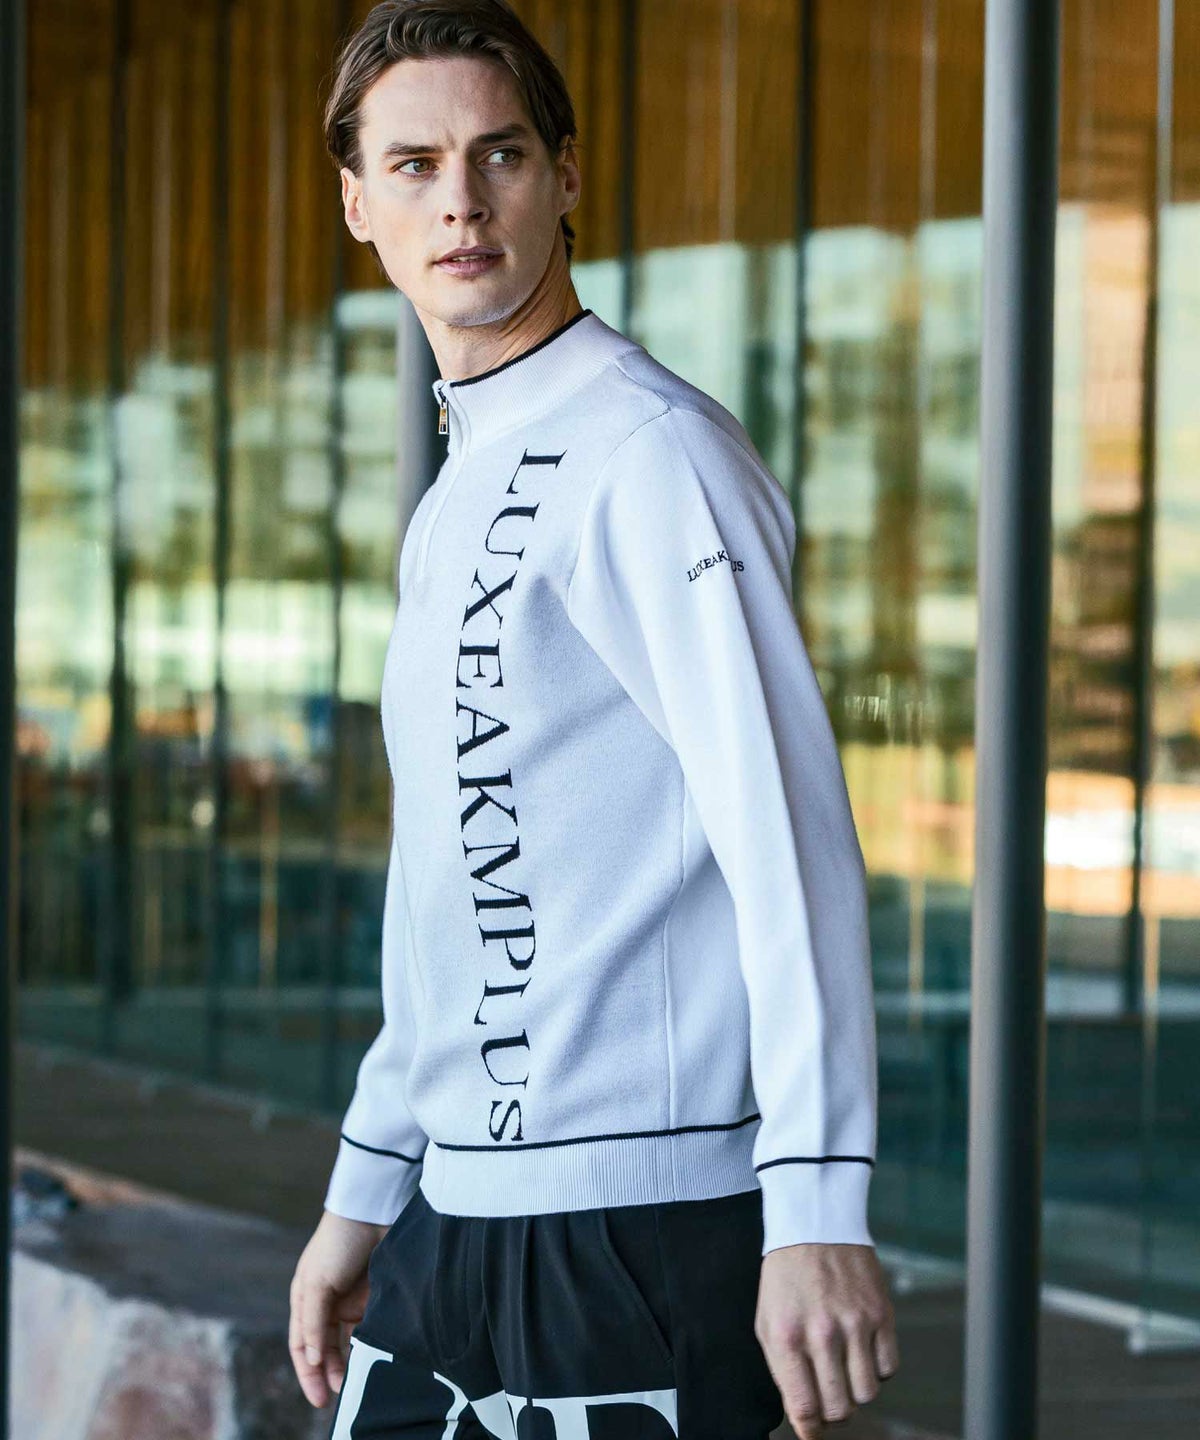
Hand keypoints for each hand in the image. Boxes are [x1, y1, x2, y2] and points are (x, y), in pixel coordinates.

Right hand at [288, 1209, 390, 1407]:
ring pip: (347, 1342)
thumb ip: (314, 1322)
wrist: (372, 1212)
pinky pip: (368, 1328)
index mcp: (305, 1299)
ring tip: (357, 1382)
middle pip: (324, 1349)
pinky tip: (372, 1357)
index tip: (319, 1398)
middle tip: (341, 1395)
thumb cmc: (337, 1242)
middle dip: (330, 1373)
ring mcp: (350, 1300)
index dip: (307, 1373)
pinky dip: (367, 1344)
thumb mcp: (318, 1282)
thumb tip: (312, 1360)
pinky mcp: (373, 1295)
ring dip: (349, 1363)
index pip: (302, 1346)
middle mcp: (326, 1303)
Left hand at [754, 1242, 898, 1436]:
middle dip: (834, 1411)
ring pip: (867, 1393)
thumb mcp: (768, 1321)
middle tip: (829, 1396)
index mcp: (788, 1337)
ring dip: (856, 1390)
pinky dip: (878, 1369)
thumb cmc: (787, 1277)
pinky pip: (889, 1368)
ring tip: (845, 1368)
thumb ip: (782, 1370)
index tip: (813, 1432)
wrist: (814, 1225)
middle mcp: (822, 1334)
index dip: (810, 1429)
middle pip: (840, 1408)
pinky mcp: (882, 1314)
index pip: (803, 1408)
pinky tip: (863, 1351)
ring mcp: (856, 1324)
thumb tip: (802, 1413)